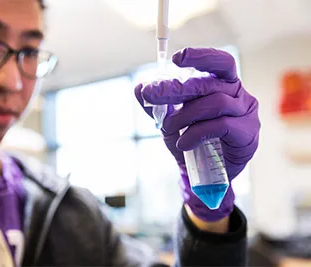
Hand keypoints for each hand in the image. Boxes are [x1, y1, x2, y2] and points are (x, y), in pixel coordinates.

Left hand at [134, 47, 259, 221]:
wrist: (207, 174)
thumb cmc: (193, 141)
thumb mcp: (171, 122)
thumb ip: (158, 106)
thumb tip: (138, 87)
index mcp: (222, 84)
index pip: (219, 63)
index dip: (201, 56)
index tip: (177, 58)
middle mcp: (237, 94)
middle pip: (210, 82)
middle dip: (177, 88)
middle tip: (151, 94)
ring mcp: (246, 113)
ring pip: (215, 102)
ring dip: (184, 115)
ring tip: (168, 127)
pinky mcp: (247, 133)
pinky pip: (221, 125)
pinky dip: (196, 133)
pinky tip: (182, 143)